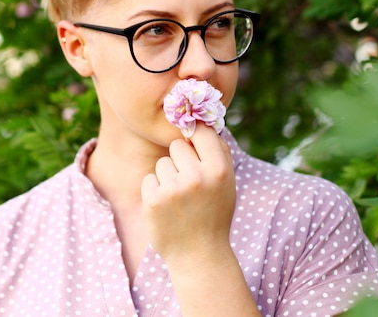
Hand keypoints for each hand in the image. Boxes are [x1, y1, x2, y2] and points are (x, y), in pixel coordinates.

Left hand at [141, 122, 235, 265]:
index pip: (201, 131)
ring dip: (167, 176)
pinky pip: (150, 178)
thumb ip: (217, 152)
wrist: (199, 256)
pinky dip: (155, 190)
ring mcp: (172, 189)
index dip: (196, 135)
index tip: (193, 139)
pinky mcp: (152, 200)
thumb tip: (201, 121)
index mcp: (218, 170)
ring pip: (162, 163)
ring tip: (180, 199)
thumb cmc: (214, 213)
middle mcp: (196, 177)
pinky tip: (167, 208)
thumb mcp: (227, 183)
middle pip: (177, 145)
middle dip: (181, 159)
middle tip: (190, 183)